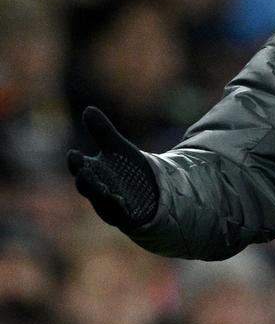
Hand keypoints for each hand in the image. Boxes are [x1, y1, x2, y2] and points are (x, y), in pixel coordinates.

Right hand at [66, 107, 158, 230]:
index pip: (79, 167)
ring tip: (102, 187)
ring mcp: (110, 204)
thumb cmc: (127, 168)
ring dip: (100, 195)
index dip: (76, 162)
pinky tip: (120, 200)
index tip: (74, 153)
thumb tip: (88, 108)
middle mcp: (98, 189)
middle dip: (85, 179)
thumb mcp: (118, 147)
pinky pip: (120, 214)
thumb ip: (103, 131)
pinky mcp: (125, 215)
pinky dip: (118, 207)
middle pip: (87, 186)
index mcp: (93, 172)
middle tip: (84, 172)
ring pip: (101, 201)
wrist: (151, 190)